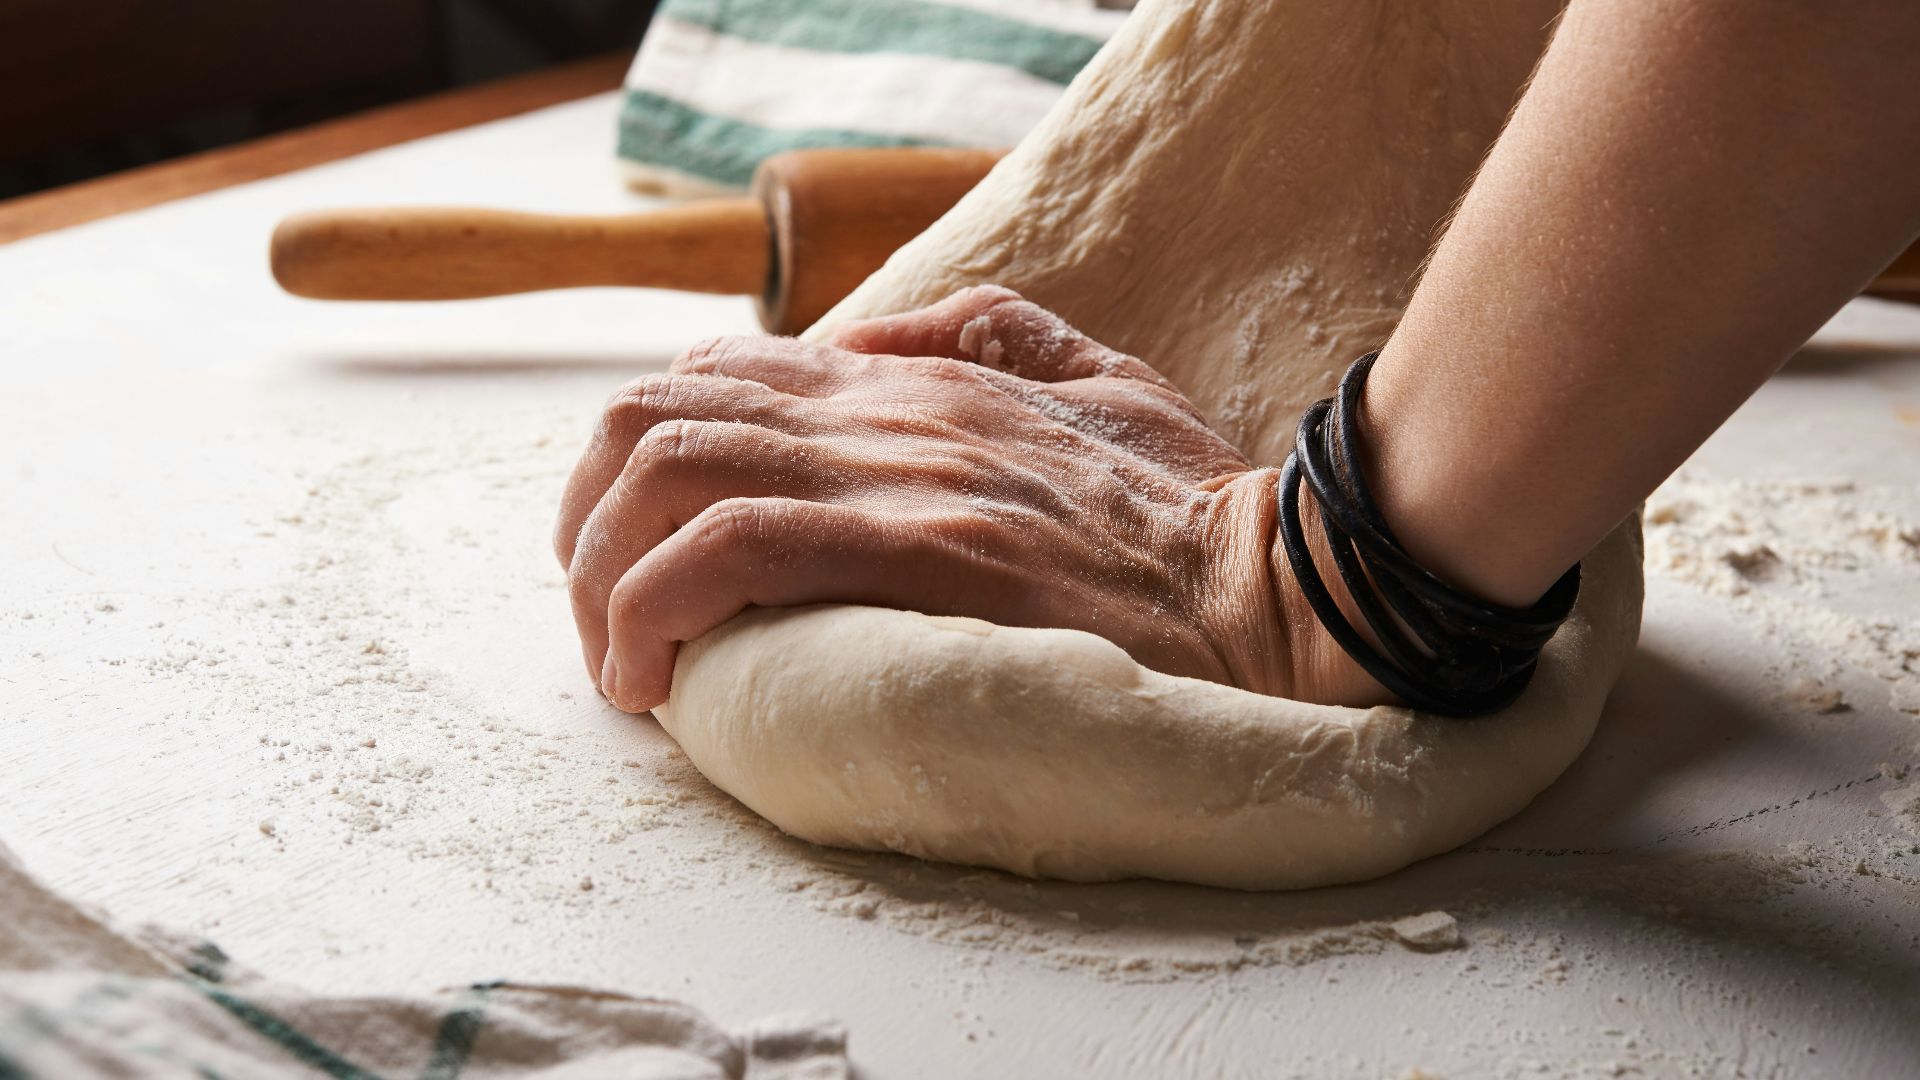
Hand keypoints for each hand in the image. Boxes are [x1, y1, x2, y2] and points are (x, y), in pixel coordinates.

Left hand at [555, 286, 1384, 712]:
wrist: (1278, 585)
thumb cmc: (1191, 507)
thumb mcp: (1097, 374)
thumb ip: (988, 332)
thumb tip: (873, 334)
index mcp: (914, 378)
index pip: (714, 375)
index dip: (638, 460)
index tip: (638, 555)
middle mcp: (887, 410)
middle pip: (655, 416)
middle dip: (587, 520)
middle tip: (603, 618)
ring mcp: (901, 475)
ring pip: (670, 473)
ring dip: (603, 573)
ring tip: (619, 662)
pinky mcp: (922, 551)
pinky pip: (731, 550)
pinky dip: (655, 607)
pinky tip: (652, 677)